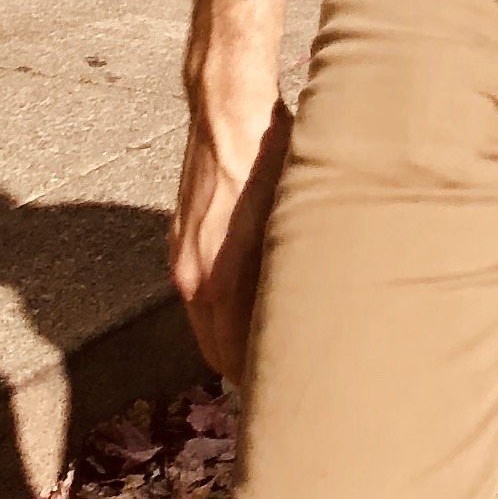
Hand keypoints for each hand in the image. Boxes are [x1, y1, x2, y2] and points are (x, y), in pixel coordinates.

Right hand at [171, 93, 292, 382]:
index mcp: (218, 281)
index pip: (234, 355)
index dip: (260, 378)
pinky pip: (200, 294)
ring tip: (274, 347)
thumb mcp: (292, 215)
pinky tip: (251, 304)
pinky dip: (221, 310)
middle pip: (216, 348)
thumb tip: (315, 314)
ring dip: (232, 337)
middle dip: (246, 366)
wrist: (226, 109)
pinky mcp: (181, 239)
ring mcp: (182, 258)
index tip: (288, 389)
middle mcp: (192, 278)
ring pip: (206, 323)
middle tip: (287, 377)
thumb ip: (294, 270)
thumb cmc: (269, 155)